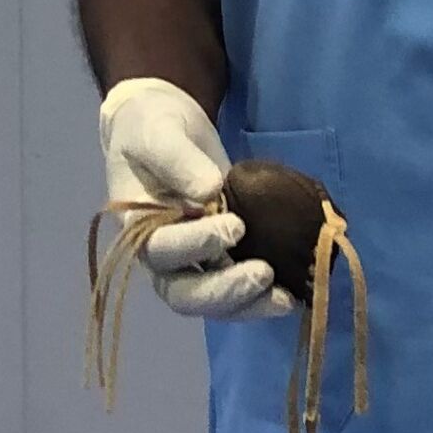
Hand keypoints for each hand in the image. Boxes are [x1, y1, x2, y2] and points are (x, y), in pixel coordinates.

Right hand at [98, 78, 294, 320]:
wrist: (166, 128)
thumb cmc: (153, 130)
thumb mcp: (159, 134)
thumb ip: (178, 161)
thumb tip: (208, 191)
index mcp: (138, 230)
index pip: (162, 250)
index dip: (196, 245)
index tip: (234, 226)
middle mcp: (164, 257)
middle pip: (185, 293)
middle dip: (225, 291)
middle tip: (264, 274)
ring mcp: (193, 262)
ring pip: (214, 301)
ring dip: (248, 304)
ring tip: (286, 299)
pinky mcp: (221, 256)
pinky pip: (237, 285)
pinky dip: (263, 295)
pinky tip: (293, 293)